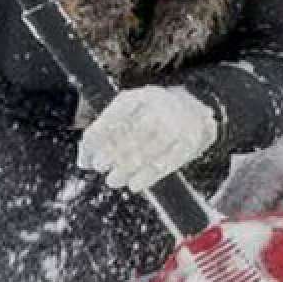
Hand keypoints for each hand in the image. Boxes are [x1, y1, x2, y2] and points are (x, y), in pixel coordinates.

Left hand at [78, 86, 219, 191]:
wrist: (198, 112)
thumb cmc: (156, 115)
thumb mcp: (133, 111)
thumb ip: (108, 130)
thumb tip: (84, 158)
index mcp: (142, 97)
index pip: (113, 117)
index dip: (96, 138)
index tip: (87, 156)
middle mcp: (161, 107)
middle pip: (129, 134)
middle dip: (110, 154)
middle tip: (100, 166)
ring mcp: (177, 125)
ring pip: (145, 152)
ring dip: (125, 170)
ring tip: (113, 180)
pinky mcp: (189, 143)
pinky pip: (164, 164)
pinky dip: (146, 177)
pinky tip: (134, 185)